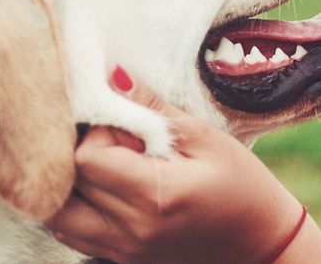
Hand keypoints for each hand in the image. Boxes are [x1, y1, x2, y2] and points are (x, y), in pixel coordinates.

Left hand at [45, 68, 305, 263]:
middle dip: (81, 151)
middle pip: (67, 183)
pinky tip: (106, 187)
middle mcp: (132, 230)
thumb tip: (111, 75)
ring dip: (70, 181)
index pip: (87, 157)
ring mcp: (123, 251)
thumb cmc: (243, 186)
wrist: (262, 246)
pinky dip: (75, 206)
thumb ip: (153, 109)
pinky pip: (71, 232)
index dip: (99, 131)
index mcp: (157, 196)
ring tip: (105, 163)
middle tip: (115, 139)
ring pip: (58, 213)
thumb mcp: (206, 139)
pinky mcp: (120, 259)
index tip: (126, 124)